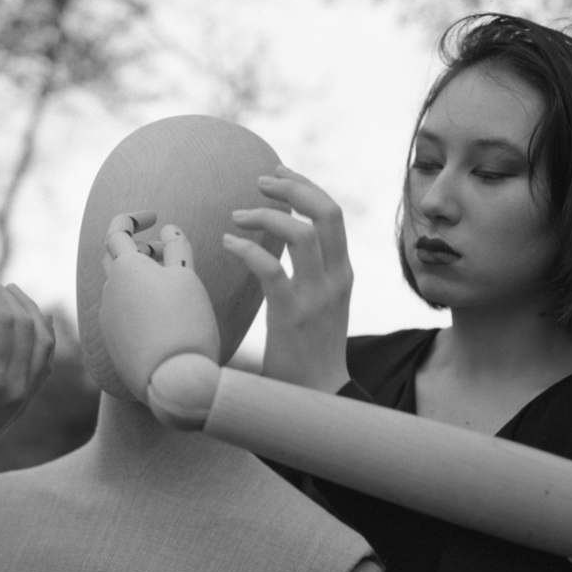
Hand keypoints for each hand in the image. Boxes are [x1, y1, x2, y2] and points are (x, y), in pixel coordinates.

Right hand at [0, 271, 54, 533]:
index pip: (3, 320)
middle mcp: (14, 387)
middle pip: (25, 325)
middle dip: (7, 295)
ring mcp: (24, 395)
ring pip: (44, 341)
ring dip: (30, 310)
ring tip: (10, 290)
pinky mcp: (25, 400)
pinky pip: (45, 359)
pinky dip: (42, 332)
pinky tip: (29, 319)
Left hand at [99, 211, 220, 400]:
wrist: (174, 381)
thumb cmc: (186, 323)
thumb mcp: (188, 278)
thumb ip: (177, 248)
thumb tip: (168, 229)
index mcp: (125, 270)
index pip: (117, 231)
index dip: (133, 218)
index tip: (155, 218)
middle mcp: (108, 291)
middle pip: (114, 257)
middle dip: (138, 248)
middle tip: (164, 252)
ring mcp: (107, 318)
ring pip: (117, 286)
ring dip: (138, 276)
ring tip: (167, 284)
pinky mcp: (112, 342)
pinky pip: (119, 311)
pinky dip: (136, 302)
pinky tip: (160, 315)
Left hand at [224, 165, 351, 392]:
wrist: (319, 397)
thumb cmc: (310, 352)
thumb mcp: (320, 304)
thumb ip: (311, 273)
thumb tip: (282, 243)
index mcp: (343, 272)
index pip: (333, 213)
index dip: (305, 186)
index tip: (277, 173)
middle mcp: (336, 278)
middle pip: (326, 212)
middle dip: (292, 187)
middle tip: (260, 181)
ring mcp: (317, 296)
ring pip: (301, 233)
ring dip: (266, 215)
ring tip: (237, 216)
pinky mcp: (292, 315)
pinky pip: (270, 269)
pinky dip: (246, 249)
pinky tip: (228, 243)